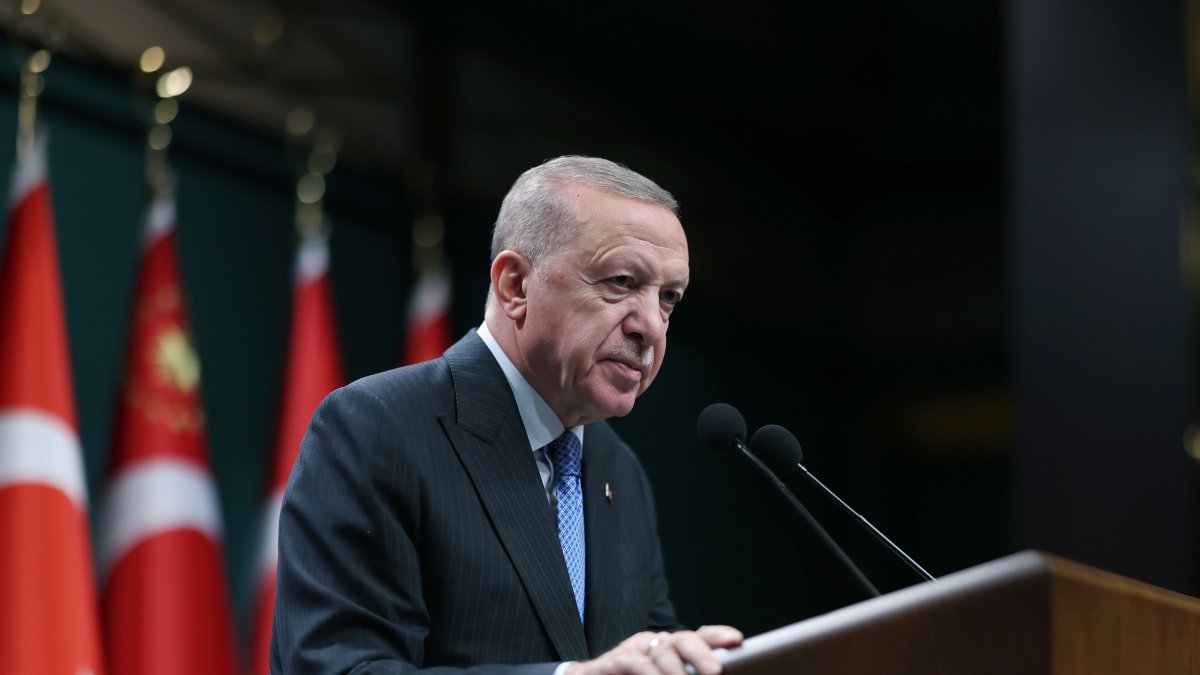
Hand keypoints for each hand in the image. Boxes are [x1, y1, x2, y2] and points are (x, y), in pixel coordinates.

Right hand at [565, 625, 742, 674]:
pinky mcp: (616, 660)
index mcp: (671, 649)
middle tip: (715, 671)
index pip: (699, 636)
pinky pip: (637, 663)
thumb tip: (713, 673)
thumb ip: (686, 674)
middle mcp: (655, 644)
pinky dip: (651, 674)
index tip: (737, 639)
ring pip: (663, 651)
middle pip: (684, 639)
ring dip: (677, 671)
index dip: (717, 636)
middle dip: (702, 653)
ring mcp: (635, 649)